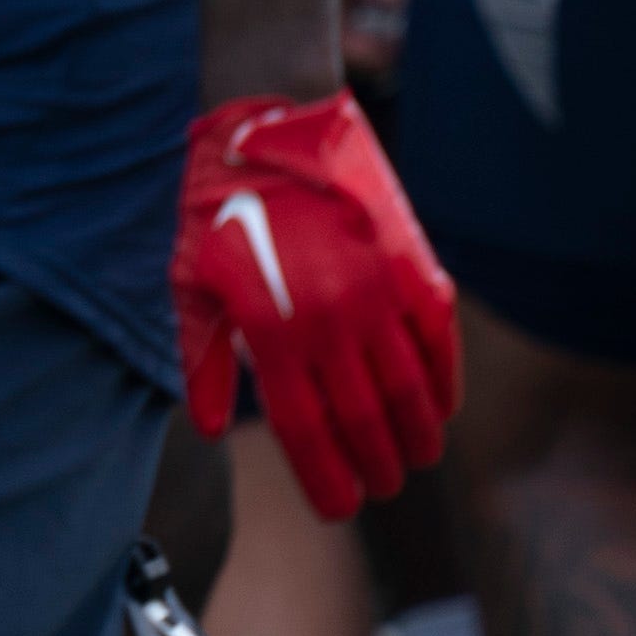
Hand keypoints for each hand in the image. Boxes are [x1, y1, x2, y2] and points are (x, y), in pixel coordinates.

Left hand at [175, 90, 458, 520]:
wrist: (275, 125)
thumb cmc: (219, 207)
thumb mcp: (190, 280)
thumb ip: (203, 358)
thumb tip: (210, 428)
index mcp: (271, 329)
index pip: (306, 430)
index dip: (326, 479)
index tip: (340, 510)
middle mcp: (329, 319)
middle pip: (363, 421)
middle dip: (375, 468)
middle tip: (382, 491)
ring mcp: (376, 293)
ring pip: (409, 391)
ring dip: (417, 437)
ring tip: (416, 463)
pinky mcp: (413, 266)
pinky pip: (438, 342)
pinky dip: (445, 383)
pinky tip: (442, 411)